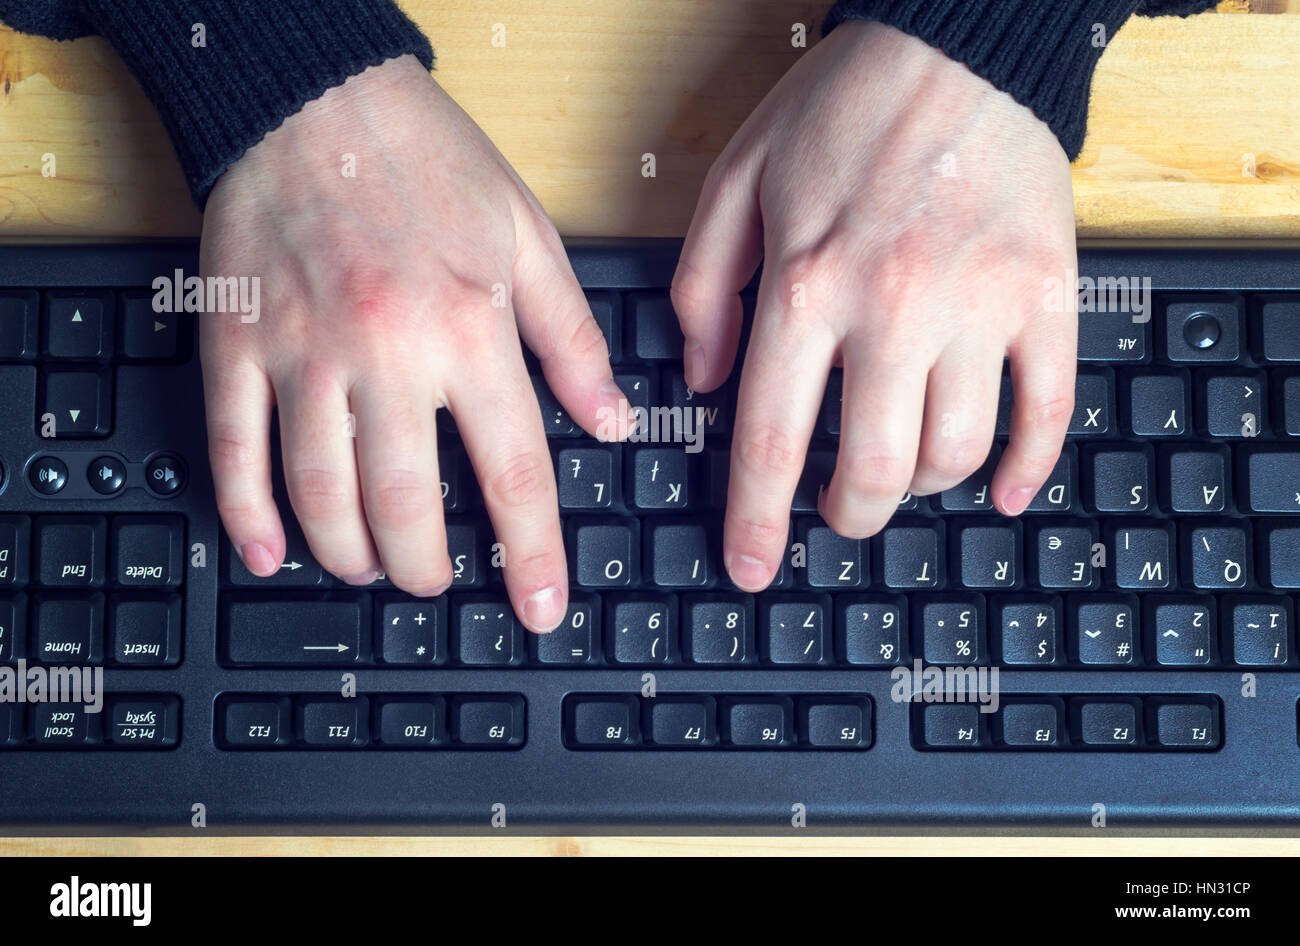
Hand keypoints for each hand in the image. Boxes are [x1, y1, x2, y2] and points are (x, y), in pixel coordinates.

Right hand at [200, 55, 628, 630]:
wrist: (313, 93)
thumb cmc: (426, 160)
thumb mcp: (527, 238)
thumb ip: (573, 339)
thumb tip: (612, 421)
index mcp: (469, 328)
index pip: (513, 473)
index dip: (533, 555)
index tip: (542, 609)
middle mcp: (386, 351)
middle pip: (407, 506)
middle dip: (427, 568)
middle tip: (439, 582)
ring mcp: (302, 351)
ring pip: (320, 492)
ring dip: (348, 553)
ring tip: (371, 569)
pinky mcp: (236, 342)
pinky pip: (234, 447)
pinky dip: (247, 512)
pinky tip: (270, 551)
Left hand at [671, 20, 1077, 590]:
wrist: (961, 39)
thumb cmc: (844, 107)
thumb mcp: (736, 181)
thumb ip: (703, 287)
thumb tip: (700, 381)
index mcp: (807, 284)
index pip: (773, 439)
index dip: (758, 520)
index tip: (752, 568)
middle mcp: (894, 308)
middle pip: (876, 468)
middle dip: (849, 515)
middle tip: (837, 515)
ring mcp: (980, 306)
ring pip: (958, 451)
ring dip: (925, 490)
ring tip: (904, 478)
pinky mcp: (1046, 296)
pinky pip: (1049, 410)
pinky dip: (1027, 469)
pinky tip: (1002, 493)